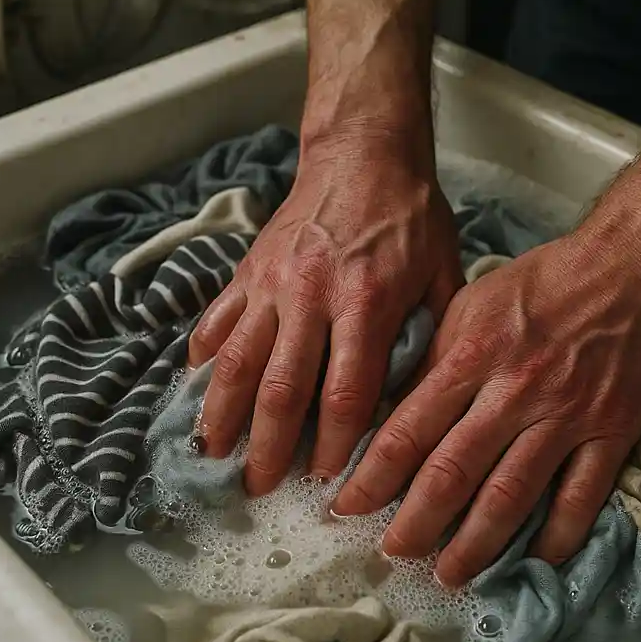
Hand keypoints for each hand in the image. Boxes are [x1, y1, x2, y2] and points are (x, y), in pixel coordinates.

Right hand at [189, 132, 462, 493]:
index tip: (330, 483)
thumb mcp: (444, 275)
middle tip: (260, 489)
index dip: (334, 446)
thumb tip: (415, 407)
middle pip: (280, 389)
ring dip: (222, 415)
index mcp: (364, 301)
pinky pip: (216, 320)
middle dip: (268, 448)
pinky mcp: (247, 269)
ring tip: (214, 456)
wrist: (365, 152)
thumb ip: (431, 339)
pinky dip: (204, 358)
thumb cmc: (413, 218)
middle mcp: (309, 295)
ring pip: (235, 361)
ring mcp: (271, 282)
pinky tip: (197, 391)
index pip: (344, 393)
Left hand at [331, 221, 640, 585]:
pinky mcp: (613, 430)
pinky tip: (536, 561)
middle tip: (392, 555)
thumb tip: (396, 408)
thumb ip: (438, 356)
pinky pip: (581, 497)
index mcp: (473, 355)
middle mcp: (514, 391)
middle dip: (415, 524)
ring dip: (475, 544)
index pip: (409, 429)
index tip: (347, 507)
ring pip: (511, 496)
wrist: (637, 266)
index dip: (373, 477)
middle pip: (452, 473)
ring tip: (449, 574)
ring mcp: (566, 415)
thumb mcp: (475, 301)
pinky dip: (558, 536)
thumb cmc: (548, 280)